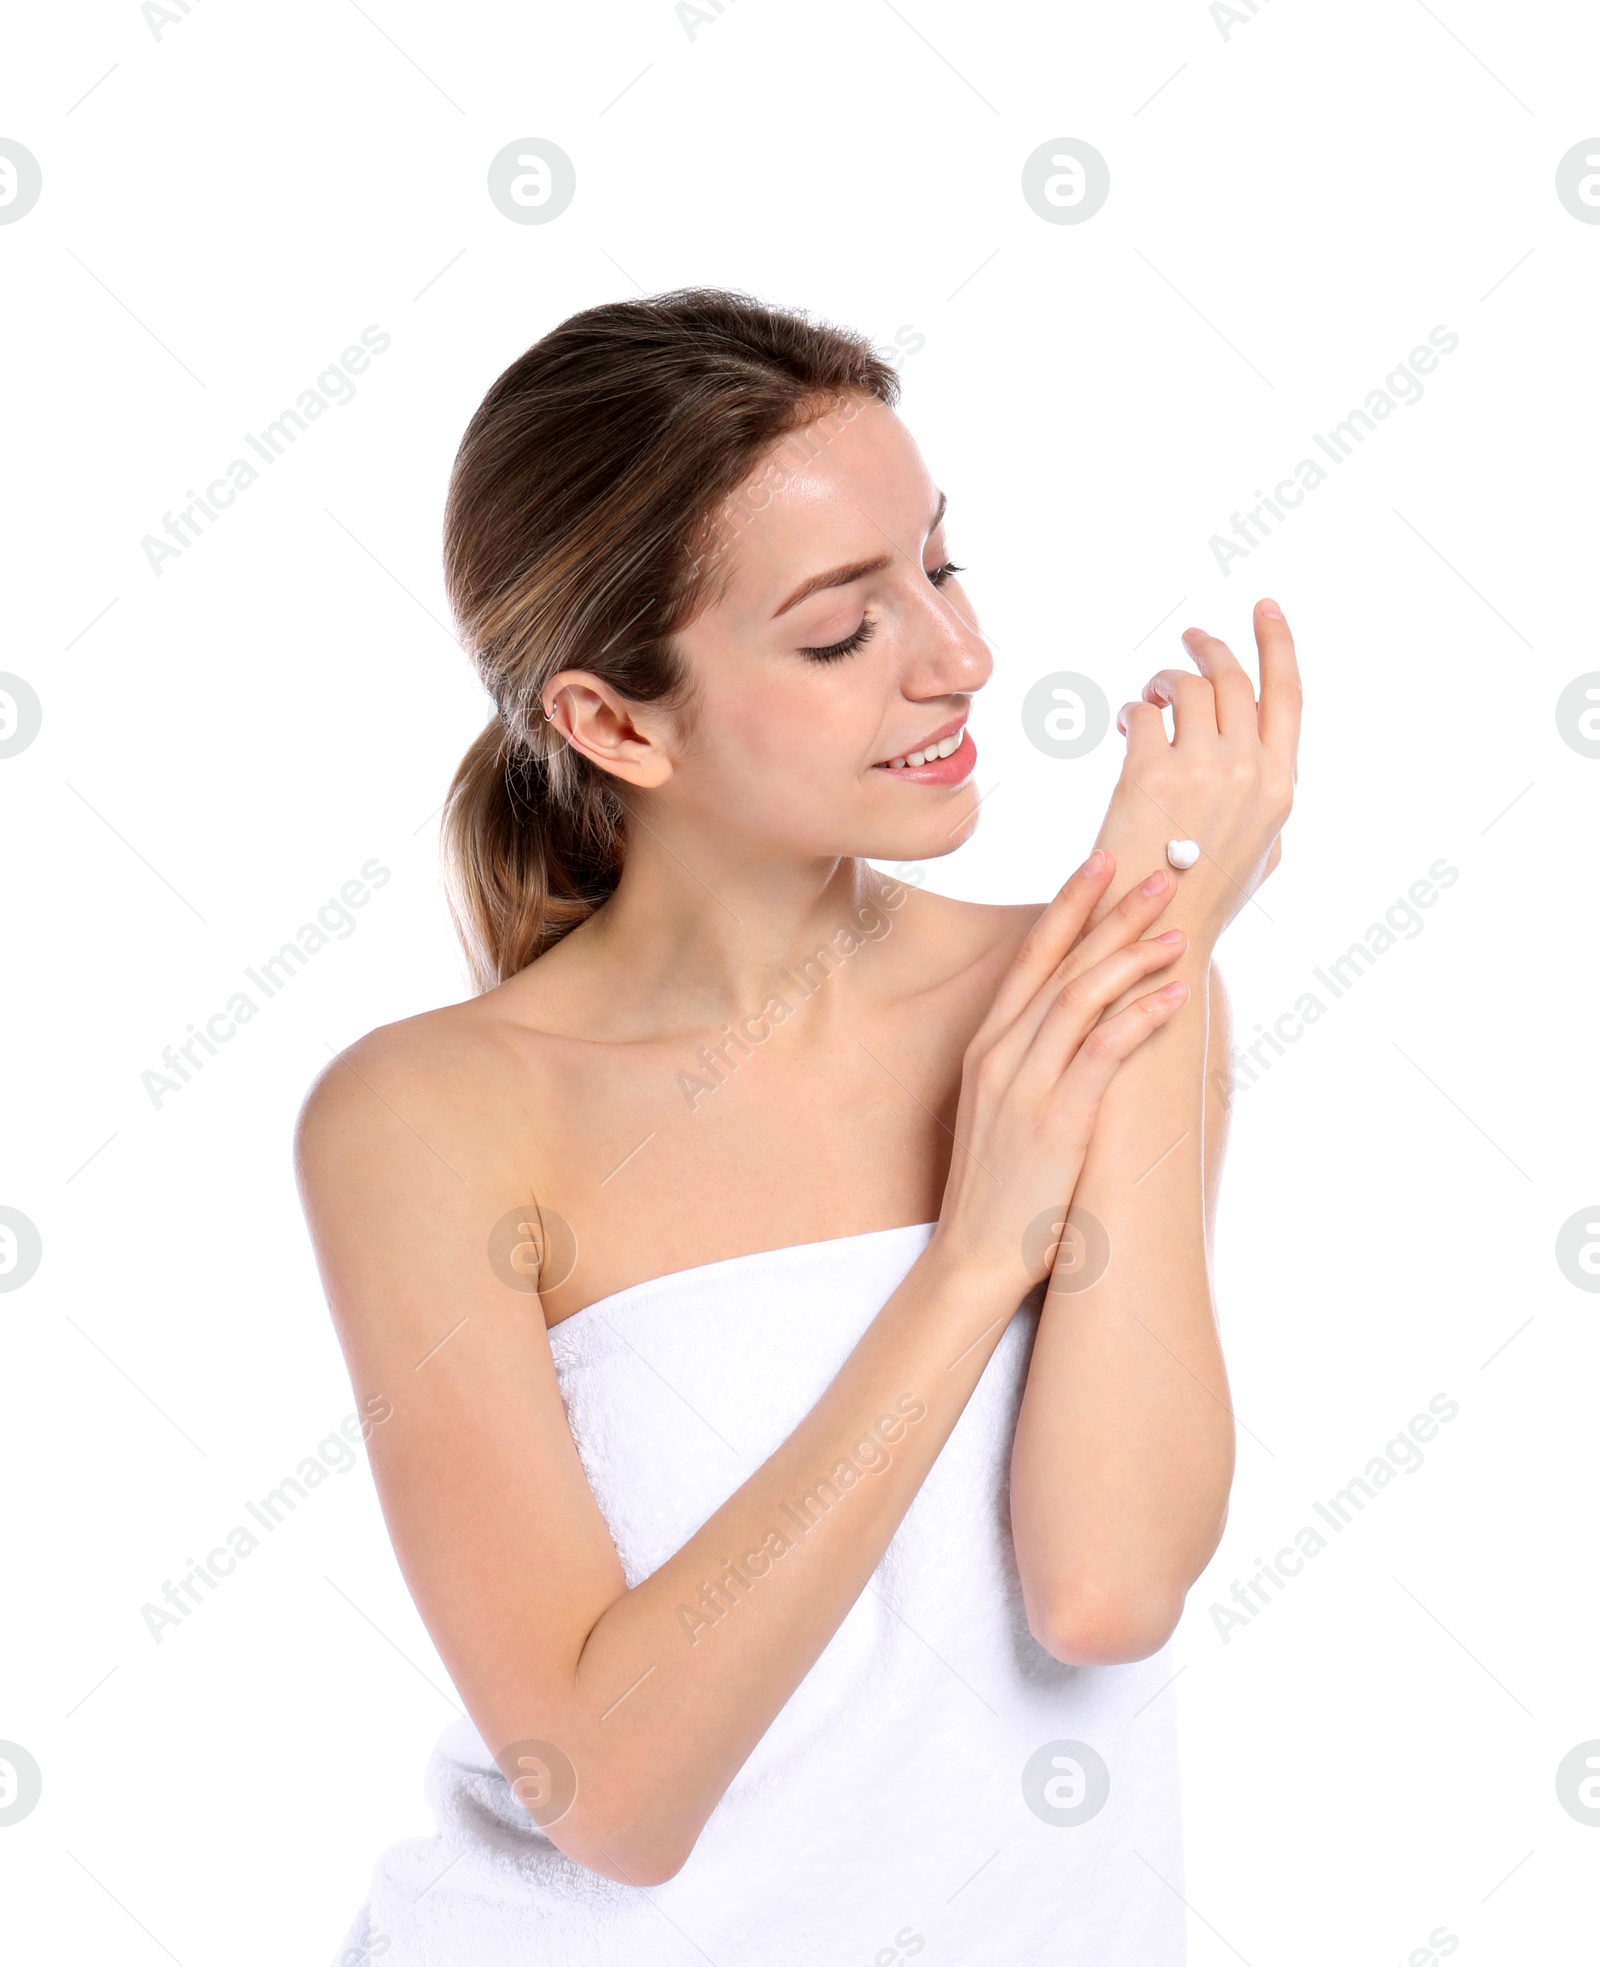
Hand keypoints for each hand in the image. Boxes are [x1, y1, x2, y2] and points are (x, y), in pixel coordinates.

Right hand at [932, 853, 1190, 1295]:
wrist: (973, 1255)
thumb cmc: (999, 1188)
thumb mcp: (1003, 1110)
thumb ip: (1033, 1063)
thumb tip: (1084, 1030)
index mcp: (986, 1048)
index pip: (1030, 958)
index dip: (1067, 907)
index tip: (1100, 864)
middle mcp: (1000, 1056)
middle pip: (1060, 965)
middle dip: (1110, 914)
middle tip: (1157, 874)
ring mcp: (1024, 1086)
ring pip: (1082, 998)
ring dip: (1133, 956)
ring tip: (1177, 930)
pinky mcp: (1055, 1121)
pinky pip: (1103, 1053)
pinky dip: (1140, 1017)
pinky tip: (1172, 996)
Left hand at [1086, 598, 1300, 944]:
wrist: (1158, 932)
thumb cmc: (1206, 899)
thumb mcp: (1262, 854)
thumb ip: (1268, 802)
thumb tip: (1267, 765)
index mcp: (1280, 788)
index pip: (1287, 695)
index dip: (1277, 644)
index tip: (1265, 608)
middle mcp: (1248, 771)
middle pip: (1232, 680)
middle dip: (1208, 649)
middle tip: (1189, 640)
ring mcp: (1201, 770)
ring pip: (1186, 688)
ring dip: (1165, 681)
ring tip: (1151, 698)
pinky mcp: (1149, 774)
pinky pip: (1143, 715)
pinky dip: (1134, 713)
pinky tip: (1127, 727)